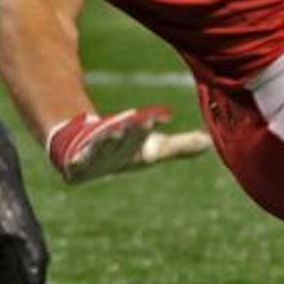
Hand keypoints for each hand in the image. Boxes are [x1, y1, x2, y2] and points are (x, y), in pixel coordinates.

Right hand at [45, 107, 212, 183]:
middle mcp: (114, 140)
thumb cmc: (127, 150)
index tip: (165, 116)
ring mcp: (93, 152)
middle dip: (134, 129)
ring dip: (107, 140)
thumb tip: (210, 142)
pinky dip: (76, 163)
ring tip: (114, 132)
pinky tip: (73, 164)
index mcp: (133, 136)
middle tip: (144, 121)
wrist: (84, 154)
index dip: (154, 122)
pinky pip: (75, 165)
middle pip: (125, 133)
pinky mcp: (76, 167)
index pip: (146, 127)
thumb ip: (181, 146)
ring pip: (101, 145)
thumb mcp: (155, 151)